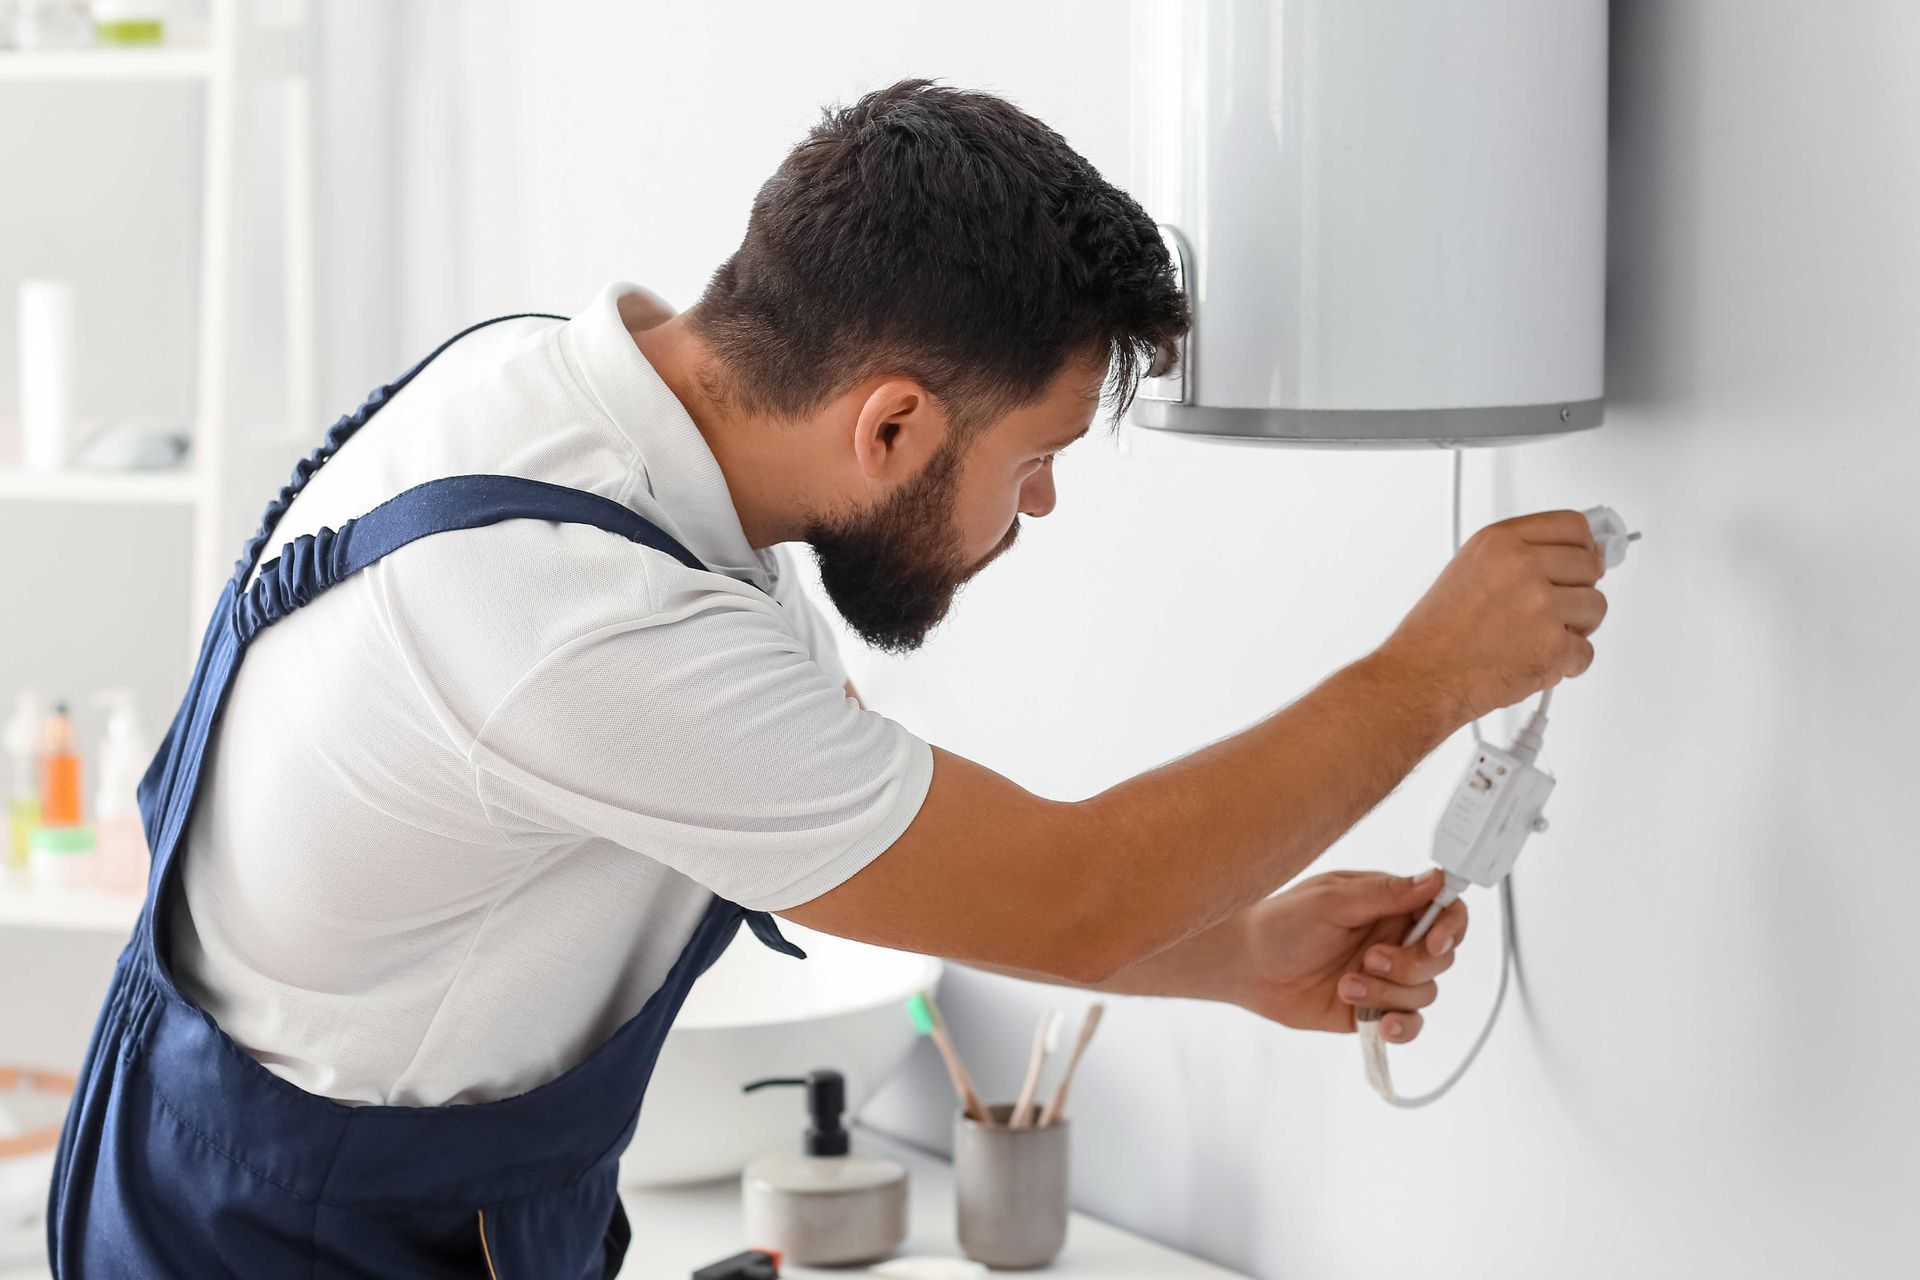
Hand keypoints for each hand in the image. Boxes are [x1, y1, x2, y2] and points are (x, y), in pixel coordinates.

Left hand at [1226, 869, 1468, 1044]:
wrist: (1246, 967)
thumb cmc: (1280, 923)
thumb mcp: (1330, 900)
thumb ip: (1384, 893)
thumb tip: (1434, 878)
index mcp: (1388, 904)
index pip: (1444, 909)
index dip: (1452, 926)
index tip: (1435, 940)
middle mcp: (1393, 939)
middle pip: (1441, 957)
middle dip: (1411, 964)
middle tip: (1370, 959)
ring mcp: (1385, 977)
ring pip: (1425, 992)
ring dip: (1389, 993)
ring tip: (1347, 986)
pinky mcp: (1373, 1010)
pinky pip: (1410, 1023)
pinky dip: (1403, 1027)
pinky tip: (1383, 1025)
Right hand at [1377, 510, 1607, 724]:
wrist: (1422, 677)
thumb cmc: (1438, 633)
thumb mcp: (1470, 569)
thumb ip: (1517, 556)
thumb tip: (1568, 556)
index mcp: (1500, 542)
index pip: (1572, 526)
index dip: (1584, 547)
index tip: (1586, 558)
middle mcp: (1522, 566)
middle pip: (1590, 565)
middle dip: (1579, 590)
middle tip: (1554, 609)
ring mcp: (1540, 605)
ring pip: (1596, 607)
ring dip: (1576, 628)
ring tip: (1538, 637)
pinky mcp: (1553, 645)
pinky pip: (1586, 651)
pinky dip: (1566, 664)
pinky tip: (1533, 660)